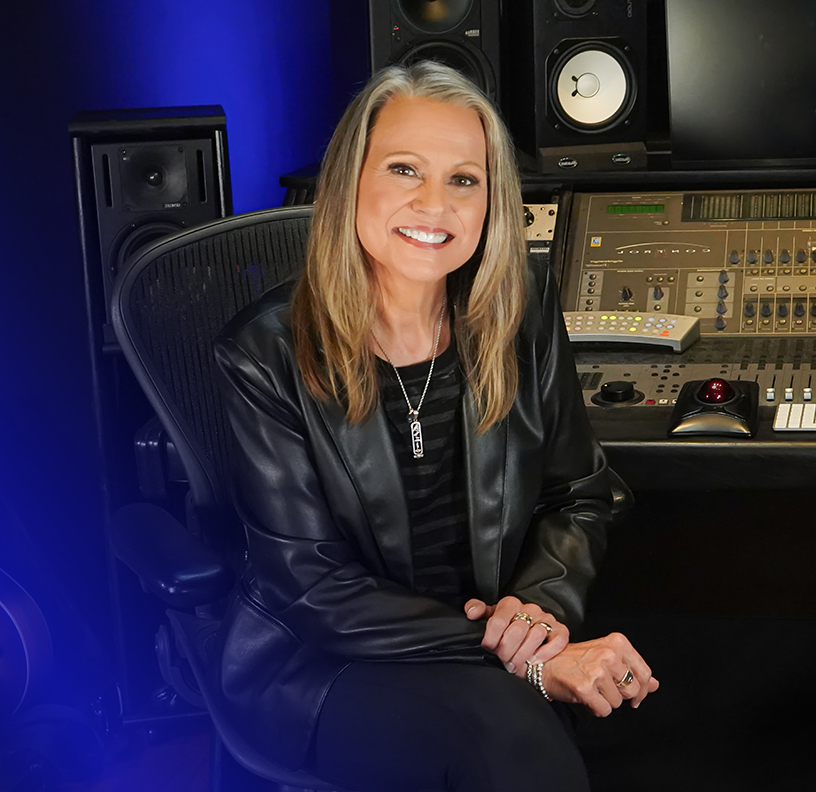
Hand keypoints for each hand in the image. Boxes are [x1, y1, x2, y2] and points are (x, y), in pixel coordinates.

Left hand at [464, 596, 568, 677]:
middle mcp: (529, 608)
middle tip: (501, 661)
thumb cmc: (506, 628)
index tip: (488, 649)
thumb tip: (471, 613)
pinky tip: (535, 660)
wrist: (527, 636)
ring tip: (515, 665)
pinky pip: (558, 639)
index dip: (491, 639)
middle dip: (506, 651)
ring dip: (523, 655)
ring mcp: (545, 618)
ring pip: (536, 635)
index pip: (498, 621)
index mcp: (510, 604)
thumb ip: (477, 611)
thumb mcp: (489, 619)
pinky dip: (546, 651)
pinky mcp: (560, 630)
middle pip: (516, 631)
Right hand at [540, 633, 658, 716]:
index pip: (645, 673)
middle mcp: (608, 654)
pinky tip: (586, 696)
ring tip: (591, 688)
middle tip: (604, 687)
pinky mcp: (585, 687)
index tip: (634, 695)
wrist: (544, 662)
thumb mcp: (606, 656)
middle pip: (633, 690)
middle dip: (621, 695)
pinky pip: (604, 710)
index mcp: (617, 643)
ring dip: (606, 701)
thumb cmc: (575, 659)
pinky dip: (596, 708)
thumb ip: (632, 669)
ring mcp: (596, 670)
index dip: (642, 689)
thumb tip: (656, 684)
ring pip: (618, 703)